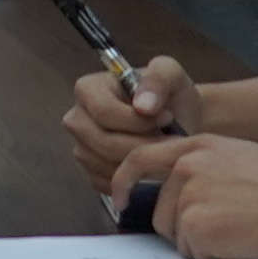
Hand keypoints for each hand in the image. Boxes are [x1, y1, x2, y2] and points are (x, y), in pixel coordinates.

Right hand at [59, 54, 205, 186]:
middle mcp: (77, 120)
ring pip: (107, 166)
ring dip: (141, 163)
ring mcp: (82, 149)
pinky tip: (152, 165)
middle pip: (103, 142)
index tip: (167, 118)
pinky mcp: (92, 174)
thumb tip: (143, 106)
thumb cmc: (171, 96)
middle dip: (141, 145)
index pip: (104, 112)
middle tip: (171, 141)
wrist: (180, 124)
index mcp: (87, 89)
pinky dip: (135, 179)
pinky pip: (110, 184)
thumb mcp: (171, 74)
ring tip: (164, 151)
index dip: (137, 120)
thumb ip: (158, 79)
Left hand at [116, 134, 257, 258]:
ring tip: (243, 232)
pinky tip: (245, 244)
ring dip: (206, 245)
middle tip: (229, 229)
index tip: (120, 198)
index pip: (140, 158)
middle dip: (188, 230)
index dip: (124, 182)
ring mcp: (189, 197)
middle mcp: (187, 168)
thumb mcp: (246, 156)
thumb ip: (211, 165)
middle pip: (162, 213)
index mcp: (198, 147)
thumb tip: (195, 187)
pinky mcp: (197, 226)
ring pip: (180, 238)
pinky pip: (198, 255)